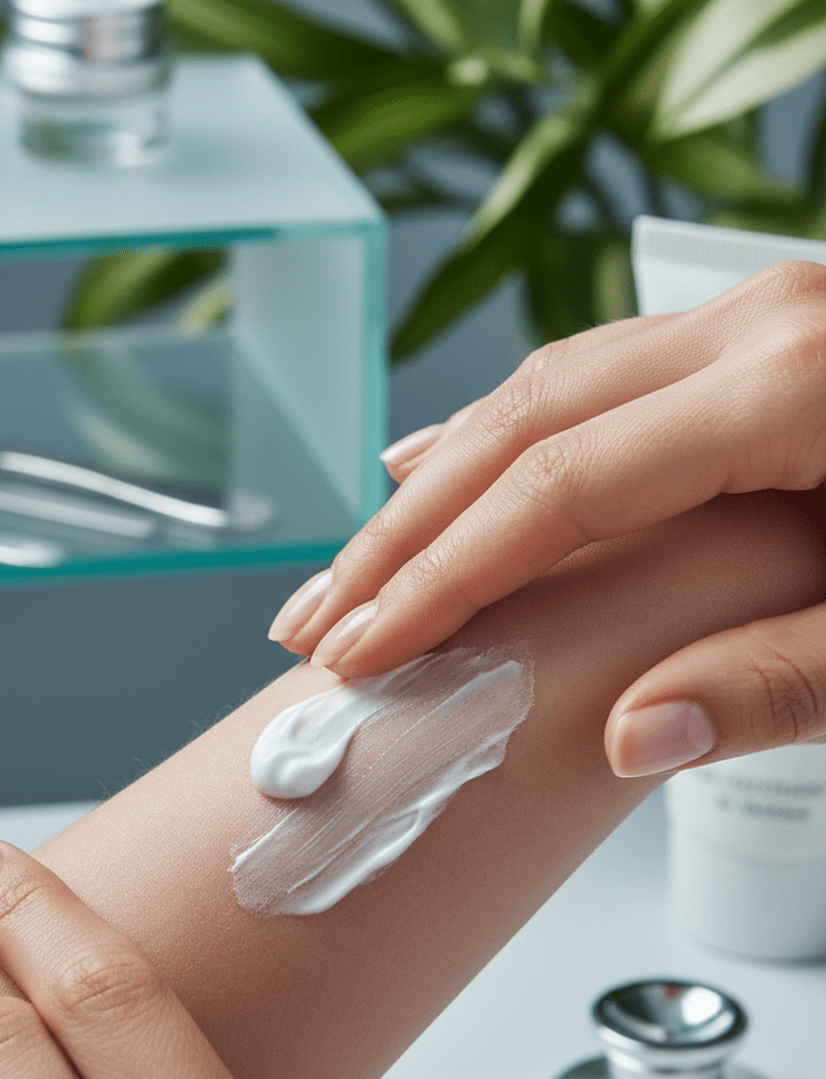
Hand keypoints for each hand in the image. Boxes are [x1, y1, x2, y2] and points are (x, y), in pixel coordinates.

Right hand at [268, 260, 825, 775]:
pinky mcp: (753, 339)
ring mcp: (753, 320)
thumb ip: (775, 682)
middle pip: (520, 424)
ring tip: (356, 564)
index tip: (362, 651)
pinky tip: (441, 460)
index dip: (444, 579)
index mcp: (799, 390)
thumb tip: (627, 739)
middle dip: (403, 531)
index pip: (560, 491)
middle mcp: (760, 327)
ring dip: (435, 479)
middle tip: (319, 616)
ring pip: (541, 388)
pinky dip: (500, 431)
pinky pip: (591, 375)